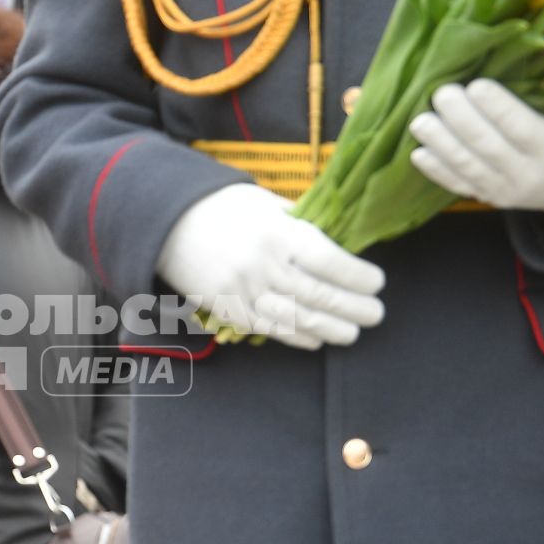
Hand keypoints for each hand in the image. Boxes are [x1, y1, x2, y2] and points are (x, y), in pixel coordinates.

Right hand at [156, 182, 385, 348]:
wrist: (168, 221)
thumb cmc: (223, 207)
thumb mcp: (266, 203)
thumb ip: (300, 224)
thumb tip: (336, 243)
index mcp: (279, 232)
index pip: (330, 261)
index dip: (358, 277)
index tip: (376, 283)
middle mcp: (264, 264)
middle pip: (320, 295)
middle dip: (354, 308)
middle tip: (376, 314)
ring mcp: (244, 290)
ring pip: (298, 318)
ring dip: (331, 329)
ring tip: (352, 333)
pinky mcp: (227, 308)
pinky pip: (268, 329)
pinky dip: (296, 337)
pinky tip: (315, 340)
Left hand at [410, 80, 543, 217]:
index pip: (522, 129)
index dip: (498, 108)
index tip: (477, 86)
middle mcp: (527, 174)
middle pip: (487, 146)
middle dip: (461, 119)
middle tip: (442, 93)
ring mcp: (505, 190)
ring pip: (468, 167)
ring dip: (441, 144)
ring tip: (421, 121)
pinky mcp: (489, 197)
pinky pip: (459, 186)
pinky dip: (437, 171)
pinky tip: (418, 154)